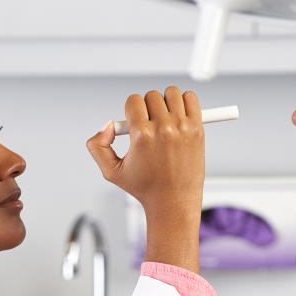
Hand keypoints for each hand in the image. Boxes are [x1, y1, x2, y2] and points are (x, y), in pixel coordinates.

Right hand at [86, 86, 204, 272]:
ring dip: (166, 102)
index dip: (132, 111)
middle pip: (152, 96)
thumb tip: (108, 125)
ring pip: (171, 93)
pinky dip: (185, 102)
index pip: (133, 101)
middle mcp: (163, 129)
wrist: (174, 202)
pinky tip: (179, 116)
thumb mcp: (111, 172)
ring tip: (165, 120)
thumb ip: (97, 146)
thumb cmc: (145, 188)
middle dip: (148, 109)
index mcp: (141, 136)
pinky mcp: (198, 129)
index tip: (136, 123)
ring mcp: (183, 128)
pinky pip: (191, 98)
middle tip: (151, 126)